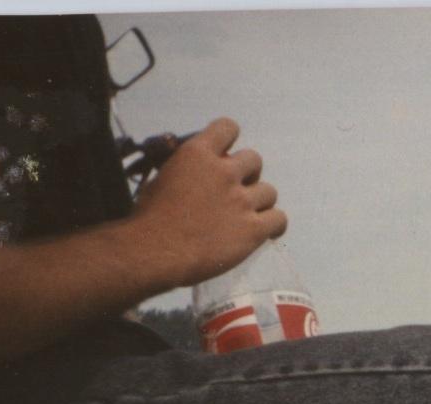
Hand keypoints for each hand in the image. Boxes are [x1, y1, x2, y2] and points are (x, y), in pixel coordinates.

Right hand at [128, 117, 287, 289]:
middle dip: (247, 174)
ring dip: (259, 201)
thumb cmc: (150, 217)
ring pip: (270, 191)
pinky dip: (274, 225)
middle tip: (233, 192)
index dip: (229, 140)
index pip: (228, 127)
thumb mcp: (162, 176)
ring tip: (245, 215)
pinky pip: (279, 219)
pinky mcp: (253, 230)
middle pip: (254, 159)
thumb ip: (187, 166)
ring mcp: (241, 201)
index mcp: (197, 154)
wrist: (155, 250)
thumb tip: (197, 165)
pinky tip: (264, 231)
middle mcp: (224, 172)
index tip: (225, 154)